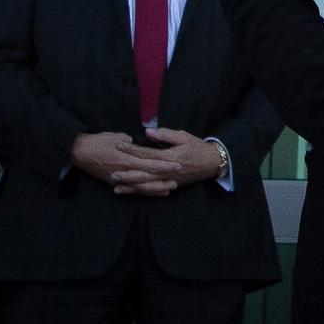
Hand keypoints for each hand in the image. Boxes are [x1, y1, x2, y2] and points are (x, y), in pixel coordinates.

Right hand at [69, 131, 180, 195]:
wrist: (78, 153)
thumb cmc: (96, 142)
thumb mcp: (114, 137)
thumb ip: (129, 141)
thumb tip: (137, 142)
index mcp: (125, 159)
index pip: (148, 163)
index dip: (163, 165)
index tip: (177, 164)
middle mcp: (124, 172)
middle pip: (147, 178)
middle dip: (163, 179)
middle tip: (178, 179)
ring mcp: (119, 179)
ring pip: (141, 187)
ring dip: (156, 189)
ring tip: (170, 188)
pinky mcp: (114, 183)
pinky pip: (132, 189)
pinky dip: (144, 191)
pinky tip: (155, 192)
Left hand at [110, 127, 224, 194]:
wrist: (211, 163)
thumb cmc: (197, 147)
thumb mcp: (183, 136)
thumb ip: (165, 134)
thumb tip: (148, 131)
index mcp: (169, 157)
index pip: (147, 154)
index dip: (132, 150)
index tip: (119, 145)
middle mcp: (167, 171)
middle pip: (144, 173)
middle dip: (127, 173)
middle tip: (112, 172)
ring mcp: (168, 180)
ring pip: (147, 185)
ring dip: (131, 186)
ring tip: (115, 186)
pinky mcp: (170, 185)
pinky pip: (153, 190)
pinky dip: (140, 192)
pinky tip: (130, 192)